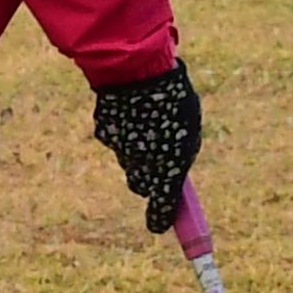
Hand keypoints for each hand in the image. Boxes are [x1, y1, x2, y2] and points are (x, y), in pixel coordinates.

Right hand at [90, 61, 202, 232]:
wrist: (136, 69)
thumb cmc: (174, 98)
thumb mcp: (189, 128)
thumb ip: (182, 152)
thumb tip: (174, 168)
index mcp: (165, 171)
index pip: (161, 209)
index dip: (160, 218)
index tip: (160, 223)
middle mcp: (139, 166)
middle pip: (140, 183)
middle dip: (148, 177)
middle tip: (158, 160)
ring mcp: (118, 148)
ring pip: (127, 158)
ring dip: (137, 148)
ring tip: (150, 118)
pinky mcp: (103, 131)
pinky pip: (115, 136)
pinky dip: (123, 129)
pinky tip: (132, 107)